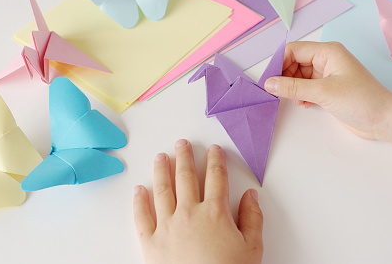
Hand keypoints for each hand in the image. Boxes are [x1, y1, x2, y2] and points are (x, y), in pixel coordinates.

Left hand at [133, 139, 262, 263]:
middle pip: (186, 177)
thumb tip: (251, 195)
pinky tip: (139, 190)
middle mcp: (189, 213)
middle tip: (182, 143)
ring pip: (163, 190)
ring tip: (161, 157)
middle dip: (185, 157)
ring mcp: (167, 226)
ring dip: (162, 170)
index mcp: (215, 212)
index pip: (216, 177)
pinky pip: (142, 217)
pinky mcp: (151, 243)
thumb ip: (253, 218)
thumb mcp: (252, 248)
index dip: (215, 160)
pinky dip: (139, 202)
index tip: (213, 150)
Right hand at [264, 41, 391, 139]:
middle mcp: (327, 60)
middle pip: (294, 62)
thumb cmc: (361, 100)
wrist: (384, 120)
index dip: (279, 63)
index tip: (269, 80)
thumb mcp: (323, 92)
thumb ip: (293, 87)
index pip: (294, 50)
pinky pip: (306, 87)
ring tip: (293, 99)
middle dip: (284, 76)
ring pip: (299, 76)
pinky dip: (301, 94)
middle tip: (277, 92)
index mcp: (328, 52)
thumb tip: (269, 84)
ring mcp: (328, 75)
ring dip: (292, 87)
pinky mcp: (329, 89)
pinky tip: (304, 104)